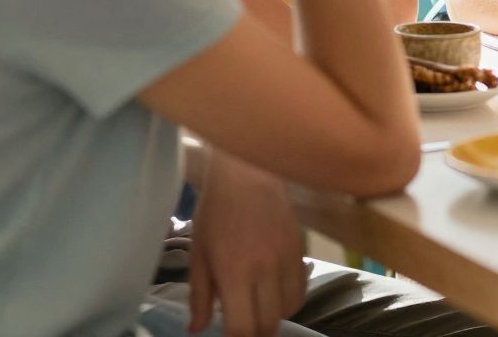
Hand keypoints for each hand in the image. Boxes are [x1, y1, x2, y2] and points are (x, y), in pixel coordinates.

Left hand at [187, 152, 306, 336]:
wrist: (249, 176)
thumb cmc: (216, 214)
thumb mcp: (199, 255)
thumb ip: (199, 296)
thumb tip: (196, 330)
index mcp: (234, 272)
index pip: (242, 327)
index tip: (229, 336)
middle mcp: (265, 270)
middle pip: (268, 324)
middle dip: (254, 333)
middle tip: (242, 327)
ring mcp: (287, 261)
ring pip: (288, 309)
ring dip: (273, 317)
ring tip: (258, 309)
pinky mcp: (300, 252)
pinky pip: (301, 290)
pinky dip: (290, 300)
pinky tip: (274, 293)